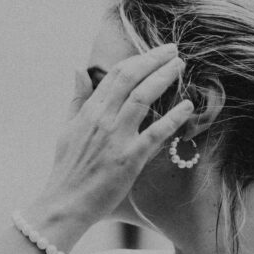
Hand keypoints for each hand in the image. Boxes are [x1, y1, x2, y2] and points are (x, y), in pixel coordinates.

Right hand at [35, 44, 193, 225]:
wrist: (65, 202)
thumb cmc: (68, 169)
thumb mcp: (67, 128)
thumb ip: (77, 98)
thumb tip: (78, 69)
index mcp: (89, 111)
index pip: (115, 75)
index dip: (138, 59)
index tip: (155, 53)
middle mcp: (102, 119)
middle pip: (130, 78)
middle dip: (154, 59)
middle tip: (173, 50)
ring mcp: (116, 138)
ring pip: (142, 97)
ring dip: (163, 77)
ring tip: (180, 66)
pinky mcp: (129, 158)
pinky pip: (155, 133)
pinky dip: (173, 117)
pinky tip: (188, 105)